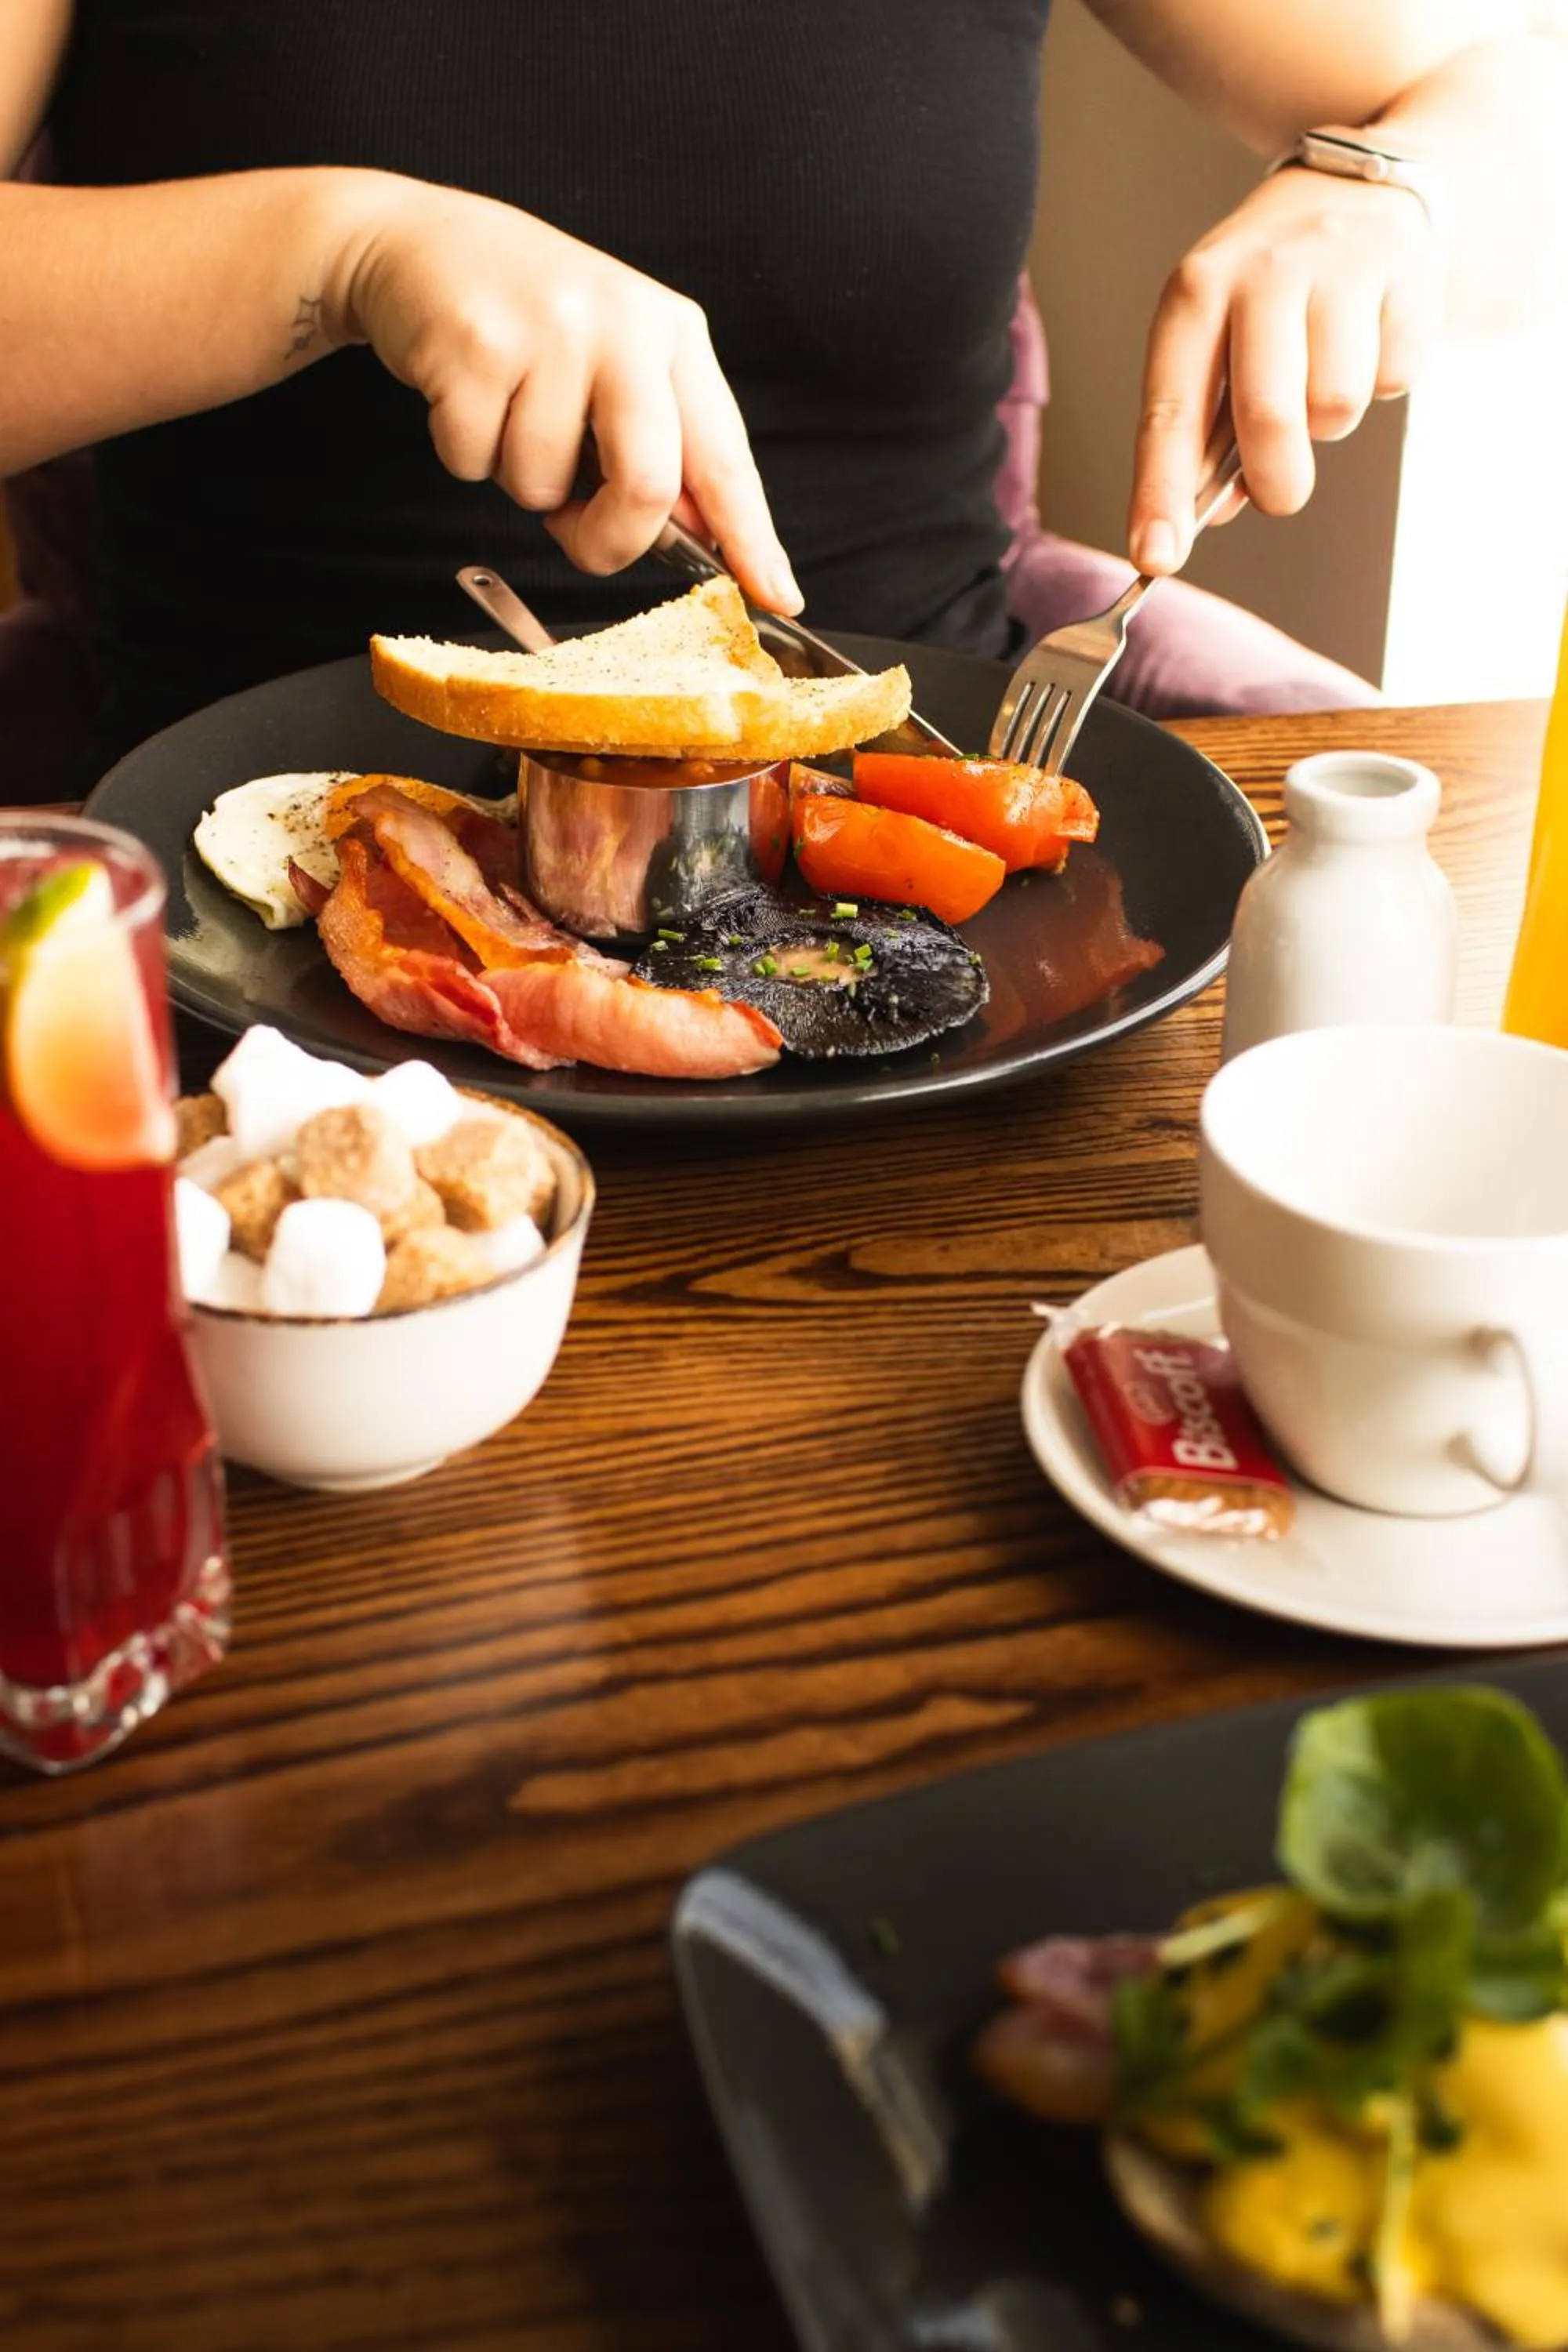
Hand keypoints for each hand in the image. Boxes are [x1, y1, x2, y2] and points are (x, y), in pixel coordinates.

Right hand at [326, 174, 802, 611]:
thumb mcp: (617, 363)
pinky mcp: (474, 344)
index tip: (779, 596)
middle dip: (611, 540)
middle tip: (579, 534)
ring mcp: (547, 330)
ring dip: (519, 483)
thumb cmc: (529, 318)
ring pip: (543, 485)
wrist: (420, 240)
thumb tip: (699, 540)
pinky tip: (466, 395)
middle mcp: (622, 325)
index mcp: (672, 334)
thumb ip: (661, 444)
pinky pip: (473, 462)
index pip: (725, 458)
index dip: (751, 538)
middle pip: (648, 486)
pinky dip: (463, 455)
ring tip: (509, 415)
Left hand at [1127, 162, 1442, 573]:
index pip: (1169, 412)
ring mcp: (1338, 266)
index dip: (1161, 492)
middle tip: (1280, 492)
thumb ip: (1204, 426)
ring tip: (1324, 370)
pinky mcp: (1406, 271)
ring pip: (1336, 407)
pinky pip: (1393, 380)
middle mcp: (1261, 273)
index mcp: (1195, 295)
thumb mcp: (1215, 335)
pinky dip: (1381, 381)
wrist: (1360, 183)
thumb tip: (1205, 513)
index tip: (1156, 557)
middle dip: (1276, 480)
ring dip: (1330, 421)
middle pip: (1268, 417)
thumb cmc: (1270, 287)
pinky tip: (1368, 336)